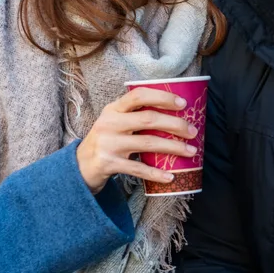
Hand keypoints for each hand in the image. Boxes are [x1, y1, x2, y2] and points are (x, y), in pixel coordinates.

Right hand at [76, 87, 197, 193]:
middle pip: (148, 119)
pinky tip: (171, 176)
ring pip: (147, 143)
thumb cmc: (106, 139)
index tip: (183, 103)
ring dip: (173, 147)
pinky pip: (138, 169)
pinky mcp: (109, 163)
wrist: (80, 164)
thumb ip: (135, 115)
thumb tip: (175, 114)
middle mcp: (110, 123)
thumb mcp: (114, 121)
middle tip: (193, 130)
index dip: (162, 97)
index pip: (139, 96)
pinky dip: (156, 174)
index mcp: (113, 109)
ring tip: (191, 151)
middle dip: (175, 124)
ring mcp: (109, 144)